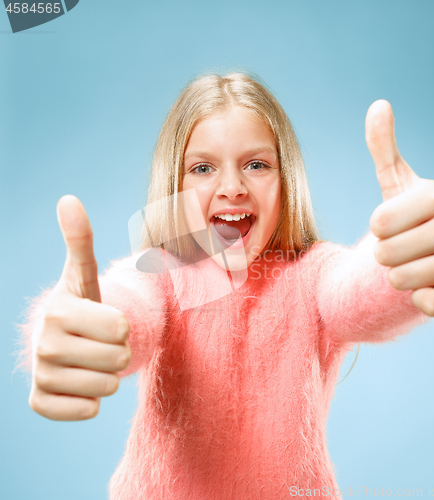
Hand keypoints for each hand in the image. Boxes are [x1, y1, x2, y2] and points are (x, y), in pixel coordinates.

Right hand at [29, 195, 130, 420]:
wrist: (64, 340)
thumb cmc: (82, 305)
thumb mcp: (84, 273)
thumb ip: (80, 240)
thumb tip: (68, 199)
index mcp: (59, 311)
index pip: (122, 329)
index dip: (124, 326)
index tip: (106, 320)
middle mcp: (43, 345)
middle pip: (118, 359)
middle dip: (119, 352)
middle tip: (100, 342)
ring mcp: (40, 376)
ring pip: (106, 387)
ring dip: (108, 375)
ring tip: (91, 359)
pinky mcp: (41, 403)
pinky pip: (86, 411)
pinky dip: (91, 400)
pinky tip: (79, 381)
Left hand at [366, 100, 433, 316]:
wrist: (430, 254)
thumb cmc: (408, 218)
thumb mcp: (393, 183)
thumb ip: (383, 147)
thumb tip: (379, 104)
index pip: (379, 223)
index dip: (376, 229)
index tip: (391, 225)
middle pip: (388, 253)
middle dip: (384, 256)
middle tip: (401, 248)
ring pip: (403, 281)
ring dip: (399, 277)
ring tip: (413, 264)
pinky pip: (429, 305)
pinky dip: (420, 299)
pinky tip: (430, 284)